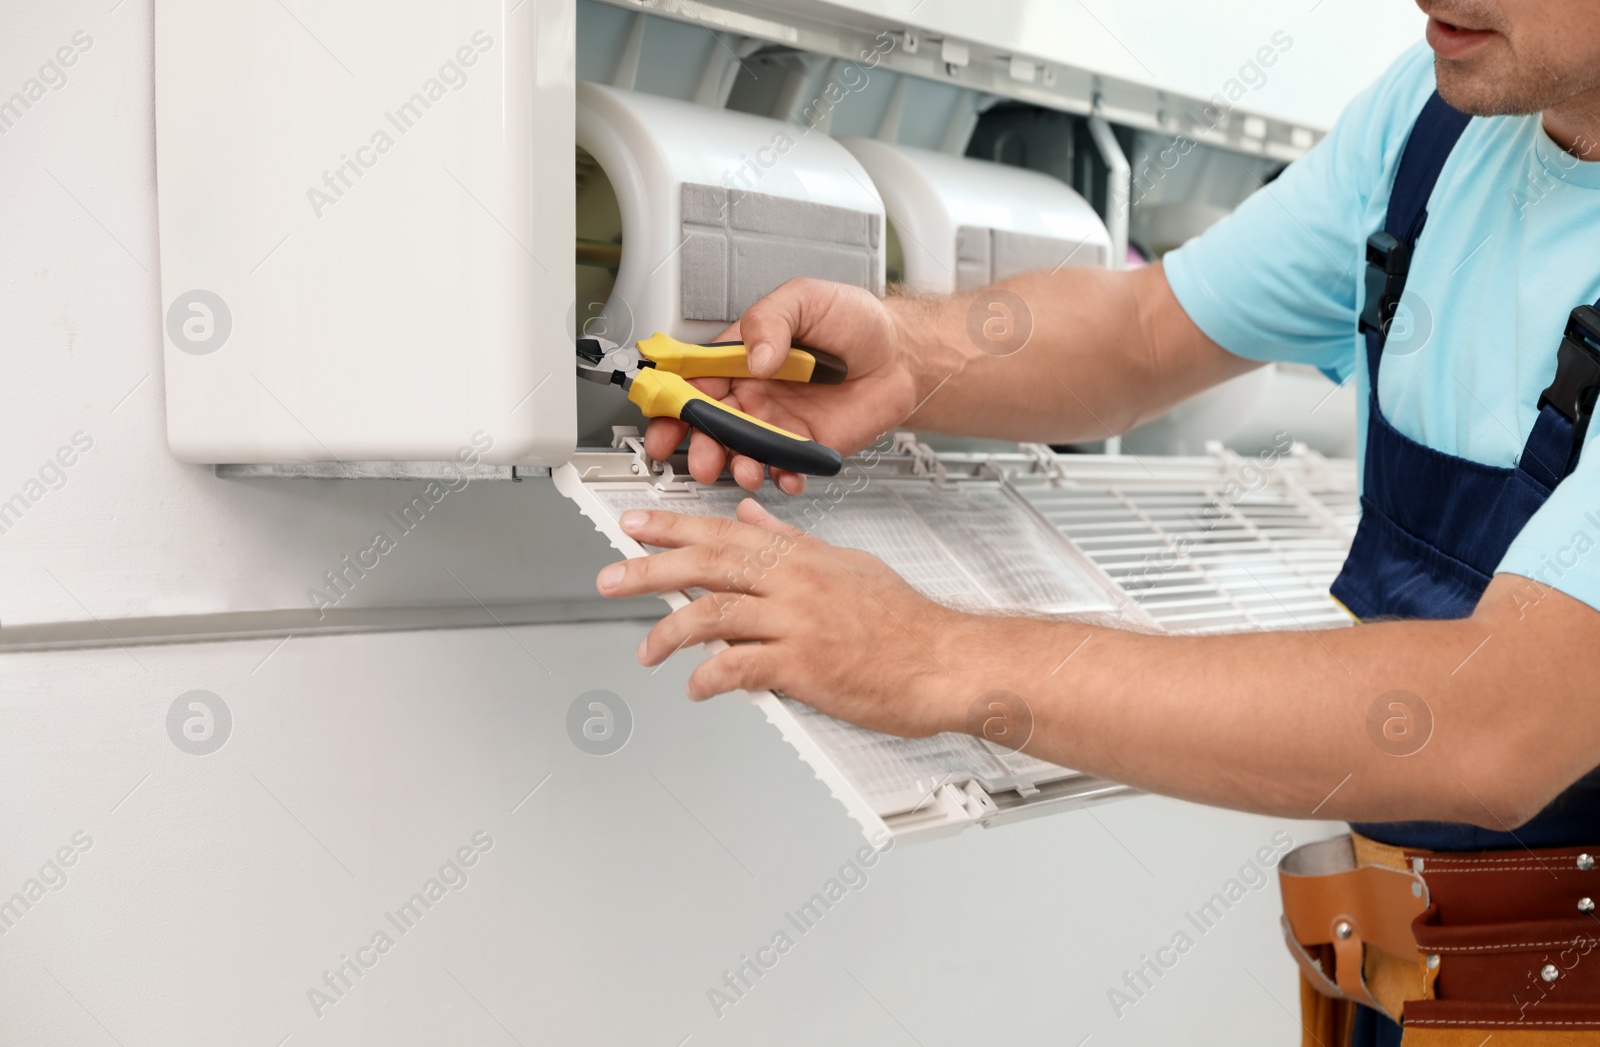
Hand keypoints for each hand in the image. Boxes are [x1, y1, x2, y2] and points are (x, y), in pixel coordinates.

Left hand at [593, 499, 976, 736]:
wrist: (944, 660)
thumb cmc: (905, 621)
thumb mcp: (847, 564)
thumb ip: (795, 543)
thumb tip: (755, 522)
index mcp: (801, 556)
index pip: (722, 533)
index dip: (671, 527)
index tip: (634, 525)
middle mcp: (793, 583)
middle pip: (705, 566)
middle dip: (648, 570)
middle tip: (610, 578)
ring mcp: (796, 623)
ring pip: (711, 616)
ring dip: (669, 634)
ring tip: (648, 649)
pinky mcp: (802, 666)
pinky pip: (738, 668)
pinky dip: (709, 678)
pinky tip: (696, 686)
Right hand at [642, 279, 923, 494]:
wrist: (903, 354)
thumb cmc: (856, 321)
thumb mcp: (805, 299)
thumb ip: (771, 321)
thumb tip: (755, 356)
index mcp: (742, 357)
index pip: (694, 380)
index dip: (673, 400)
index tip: (662, 418)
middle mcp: (753, 393)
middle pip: (710, 424)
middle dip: (699, 445)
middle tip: (701, 458)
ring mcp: (777, 424)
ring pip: (741, 452)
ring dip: (735, 467)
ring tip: (744, 471)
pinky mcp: (805, 448)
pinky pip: (783, 470)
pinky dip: (780, 480)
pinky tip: (783, 478)